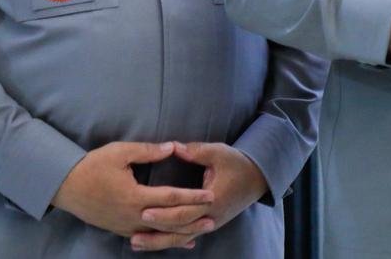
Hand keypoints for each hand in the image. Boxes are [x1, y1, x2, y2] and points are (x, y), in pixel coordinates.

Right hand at [51, 141, 212, 241]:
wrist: (65, 187)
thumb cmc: (92, 166)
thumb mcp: (120, 152)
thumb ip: (148, 151)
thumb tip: (172, 146)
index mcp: (135, 196)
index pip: (171, 198)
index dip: (192, 197)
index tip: (210, 195)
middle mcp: (133, 216)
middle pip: (169, 221)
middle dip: (193, 219)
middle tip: (213, 216)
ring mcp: (126, 226)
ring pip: (160, 234)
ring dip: (182, 233)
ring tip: (202, 230)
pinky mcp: (120, 230)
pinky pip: (147, 238)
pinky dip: (164, 240)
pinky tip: (178, 241)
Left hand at [131, 143, 268, 250]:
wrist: (256, 178)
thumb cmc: (236, 163)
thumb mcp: (218, 152)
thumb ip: (196, 151)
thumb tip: (173, 147)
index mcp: (213, 198)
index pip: (185, 210)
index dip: (164, 211)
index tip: (143, 210)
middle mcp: (211, 216)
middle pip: (180, 228)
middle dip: (156, 231)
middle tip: (133, 232)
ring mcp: (210, 223)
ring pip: (182, 238)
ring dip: (159, 242)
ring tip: (136, 243)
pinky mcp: (208, 224)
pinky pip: (187, 236)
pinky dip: (170, 241)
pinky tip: (154, 243)